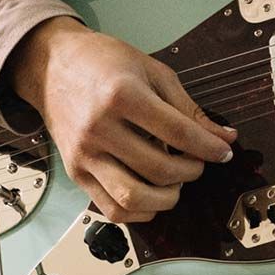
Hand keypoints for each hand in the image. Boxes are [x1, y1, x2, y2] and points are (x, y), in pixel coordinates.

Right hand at [5, 15, 237, 222]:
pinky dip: (139, 212)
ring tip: (176, 182)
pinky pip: (110, 209)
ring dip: (166, 198)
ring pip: (133, 196)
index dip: (208, 147)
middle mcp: (99, 128)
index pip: (178, 133)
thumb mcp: (153, 72)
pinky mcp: (75, 172)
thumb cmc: (103, 62)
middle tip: (198, 163)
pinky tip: (153, 196)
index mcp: (122, 95)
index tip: (223, 153)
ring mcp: (84, 154)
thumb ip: (188, 108)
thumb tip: (224, 137)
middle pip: (159, 169)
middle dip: (191, 171)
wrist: (51, 64)